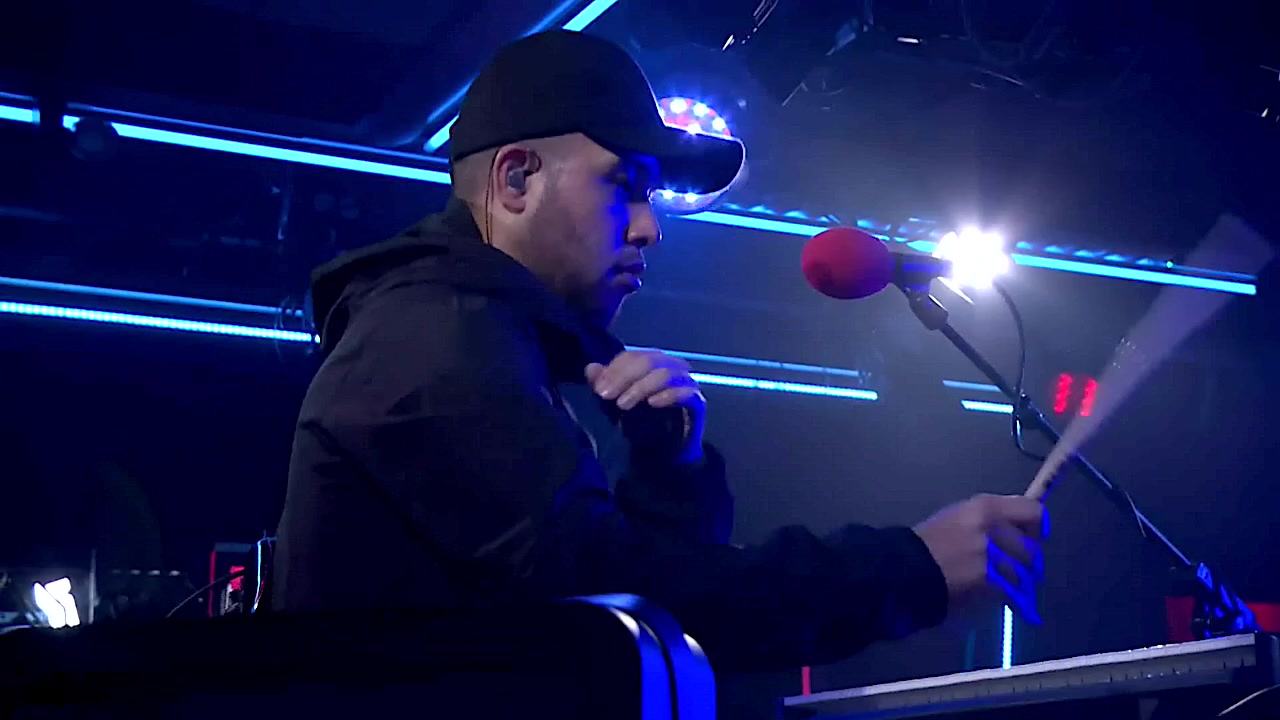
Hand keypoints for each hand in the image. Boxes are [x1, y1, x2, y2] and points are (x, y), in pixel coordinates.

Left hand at [586, 350, 705, 461]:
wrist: (665, 454)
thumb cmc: (641, 424)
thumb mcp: (615, 404)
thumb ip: (604, 385)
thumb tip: (590, 368)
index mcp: (651, 364)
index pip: (633, 356)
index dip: (615, 369)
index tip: (598, 389)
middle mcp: (670, 367)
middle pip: (649, 360)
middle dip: (624, 376)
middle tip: (606, 396)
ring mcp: (686, 383)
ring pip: (665, 373)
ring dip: (641, 387)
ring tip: (623, 404)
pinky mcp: (697, 402)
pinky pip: (686, 391)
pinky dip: (668, 395)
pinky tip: (652, 404)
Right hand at [913, 494, 1046, 623]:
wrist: (904, 571)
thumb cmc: (928, 544)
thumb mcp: (959, 518)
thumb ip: (991, 522)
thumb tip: (1019, 533)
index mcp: (986, 508)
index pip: (1034, 513)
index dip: (1036, 529)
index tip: (1030, 538)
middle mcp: (994, 529)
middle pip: (1031, 550)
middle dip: (1023, 563)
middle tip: (1008, 570)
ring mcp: (993, 559)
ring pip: (1022, 575)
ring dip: (1014, 583)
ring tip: (995, 586)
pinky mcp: (990, 585)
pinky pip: (1011, 594)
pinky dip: (1006, 599)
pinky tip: (991, 598)